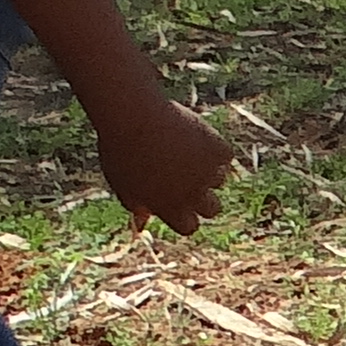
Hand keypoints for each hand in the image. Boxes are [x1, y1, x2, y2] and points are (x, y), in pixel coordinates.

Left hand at [94, 95, 237, 234]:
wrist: (135, 118)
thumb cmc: (121, 150)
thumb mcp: (122, 184)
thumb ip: (136, 205)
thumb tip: (142, 222)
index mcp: (169, 208)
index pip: (189, 227)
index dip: (184, 216)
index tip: (177, 203)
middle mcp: (193, 195)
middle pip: (213, 209)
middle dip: (203, 198)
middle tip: (190, 180)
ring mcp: (208, 173)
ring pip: (220, 180)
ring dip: (208, 170)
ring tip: (185, 151)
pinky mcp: (218, 149)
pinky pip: (225, 155)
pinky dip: (215, 148)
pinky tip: (197, 138)